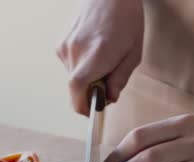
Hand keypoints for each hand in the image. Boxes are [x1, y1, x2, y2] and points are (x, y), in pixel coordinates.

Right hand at [57, 0, 143, 115]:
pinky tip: (94, 50)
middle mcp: (75, 52)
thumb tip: (109, 98)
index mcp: (96, 55)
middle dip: (91, 91)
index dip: (83, 106)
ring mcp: (64, 47)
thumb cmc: (125, 17)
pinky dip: (81, 66)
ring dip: (87, 77)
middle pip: (76, 88)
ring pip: (73, 76)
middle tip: (108, 80)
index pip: (78, 90)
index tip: (92, 111)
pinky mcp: (60, 43)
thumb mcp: (133, 52)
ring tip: (102, 59)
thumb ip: (120, 79)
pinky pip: (69, 65)